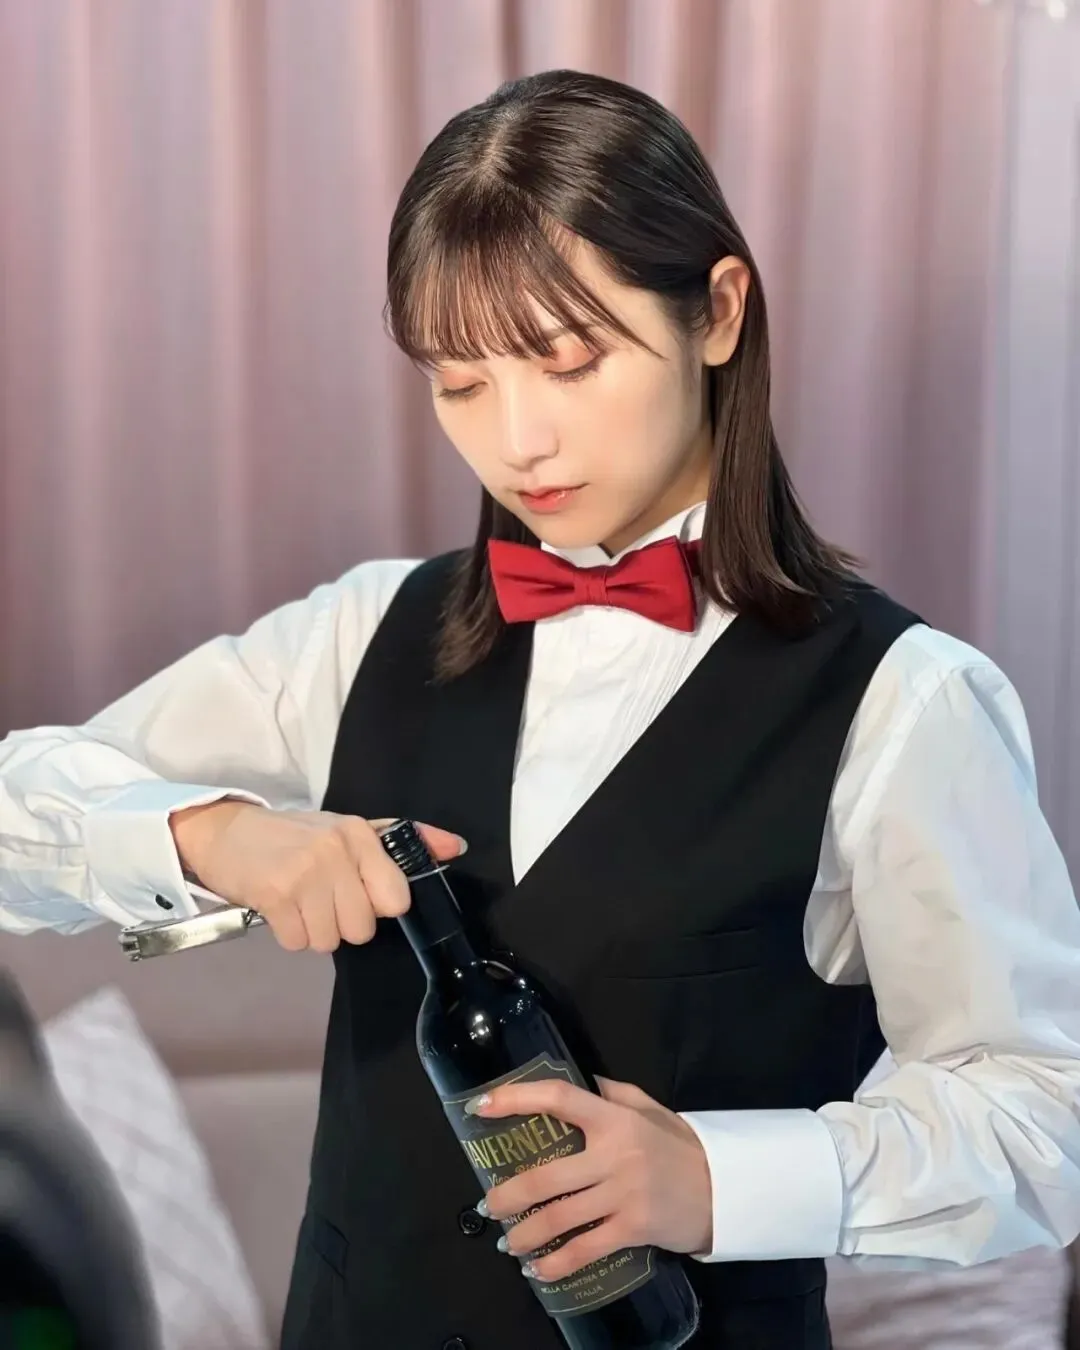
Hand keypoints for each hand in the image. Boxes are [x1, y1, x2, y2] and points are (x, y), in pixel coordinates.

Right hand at [170, 801, 465, 952]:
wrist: (224, 831)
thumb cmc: (293, 835)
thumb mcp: (348, 829)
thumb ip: (404, 839)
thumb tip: (457, 847)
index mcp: (359, 834)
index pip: (395, 898)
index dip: (376, 907)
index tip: (355, 894)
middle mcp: (335, 851)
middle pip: (362, 928)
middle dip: (341, 923)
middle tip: (320, 900)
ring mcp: (304, 874)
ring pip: (330, 940)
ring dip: (313, 930)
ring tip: (298, 903)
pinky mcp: (274, 895)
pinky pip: (298, 942)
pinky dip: (288, 934)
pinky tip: (280, 909)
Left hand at [469, 1076, 712, 1280]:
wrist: (723, 1188)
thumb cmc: (679, 1146)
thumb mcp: (649, 1108)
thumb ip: (612, 1093)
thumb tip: (578, 1079)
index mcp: (614, 1118)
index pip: (559, 1099)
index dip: (517, 1099)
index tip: (481, 1106)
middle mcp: (614, 1155)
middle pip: (547, 1176)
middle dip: (509, 1195)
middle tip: (487, 1204)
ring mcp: (623, 1194)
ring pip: (559, 1218)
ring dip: (524, 1234)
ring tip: (507, 1241)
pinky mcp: (633, 1229)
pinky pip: (585, 1249)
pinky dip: (557, 1264)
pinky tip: (538, 1270)